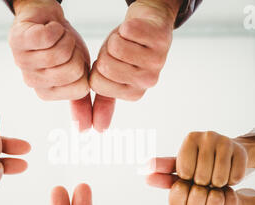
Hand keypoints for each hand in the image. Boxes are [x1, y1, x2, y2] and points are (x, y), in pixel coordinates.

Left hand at [9, 0, 91, 130]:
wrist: (46, 18)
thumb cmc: (65, 46)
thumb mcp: (83, 75)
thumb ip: (91, 102)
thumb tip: (96, 130)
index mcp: (48, 93)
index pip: (80, 87)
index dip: (84, 67)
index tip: (72, 60)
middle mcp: (33, 82)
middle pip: (72, 70)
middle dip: (75, 52)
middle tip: (63, 46)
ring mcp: (23, 63)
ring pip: (60, 52)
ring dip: (65, 37)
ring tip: (56, 36)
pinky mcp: (17, 41)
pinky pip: (46, 37)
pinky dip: (55, 27)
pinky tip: (48, 28)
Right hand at [89, 0, 178, 131]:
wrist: (148, 24)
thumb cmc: (125, 50)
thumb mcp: (108, 76)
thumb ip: (99, 102)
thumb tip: (93, 130)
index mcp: (133, 93)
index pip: (97, 82)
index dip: (98, 67)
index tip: (112, 63)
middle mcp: (147, 82)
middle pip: (105, 66)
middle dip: (107, 52)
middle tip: (121, 49)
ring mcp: (157, 62)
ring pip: (115, 47)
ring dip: (117, 37)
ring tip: (128, 40)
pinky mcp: (161, 40)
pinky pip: (128, 30)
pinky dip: (127, 25)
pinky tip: (137, 30)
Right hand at [148, 176, 240, 204]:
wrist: (221, 200)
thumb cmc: (196, 187)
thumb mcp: (181, 177)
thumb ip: (163, 171)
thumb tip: (145, 168)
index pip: (179, 189)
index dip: (187, 179)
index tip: (190, 180)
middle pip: (198, 194)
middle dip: (203, 183)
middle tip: (205, 184)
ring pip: (215, 198)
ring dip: (217, 188)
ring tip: (214, 188)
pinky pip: (231, 201)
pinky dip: (229, 192)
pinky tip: (225, 194)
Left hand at [150, 132, 252, 188]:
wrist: (229, 155)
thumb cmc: (199, 163)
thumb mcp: (180, 166)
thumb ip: (162, 171)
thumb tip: (144, 175)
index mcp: (190, 138)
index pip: (184, 171)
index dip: (188, 180)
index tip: (190, 177)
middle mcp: (207, 135)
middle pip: (202, 176)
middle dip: (202, 185)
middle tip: (205, 181)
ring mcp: (225, 141)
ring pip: (219, 178)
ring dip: (217, 186)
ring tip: (215, 180)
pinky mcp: (241, 151)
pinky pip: (235, 178)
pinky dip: (231, 183)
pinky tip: (228, 176)